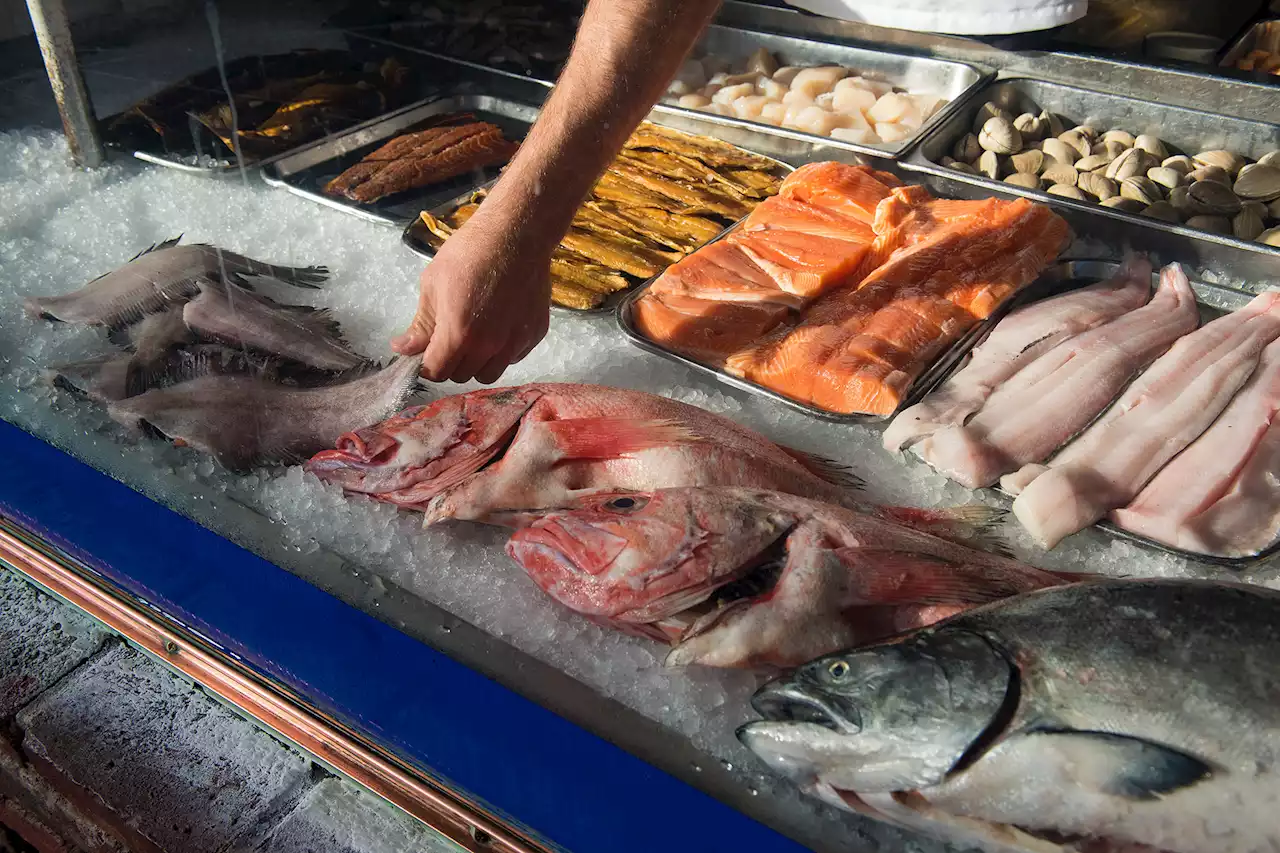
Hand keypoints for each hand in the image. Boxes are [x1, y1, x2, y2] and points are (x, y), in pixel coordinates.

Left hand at [392, 210, 551, 384]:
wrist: (517, 234)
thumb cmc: (470, 252)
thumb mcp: (433, 284)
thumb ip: (421, 324)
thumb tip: (402, 349)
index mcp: (458, 334)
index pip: (436, 372)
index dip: (426, 364)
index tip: (426, 352)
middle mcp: (489, 346)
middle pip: (462, 375)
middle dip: (450, 362)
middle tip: (450, 336)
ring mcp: (516, 343)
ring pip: (489, 374)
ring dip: (476, 362)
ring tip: (475, 335)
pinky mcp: (535, 335)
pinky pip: (512, 358)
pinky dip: (502, 351)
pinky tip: (498, 325)